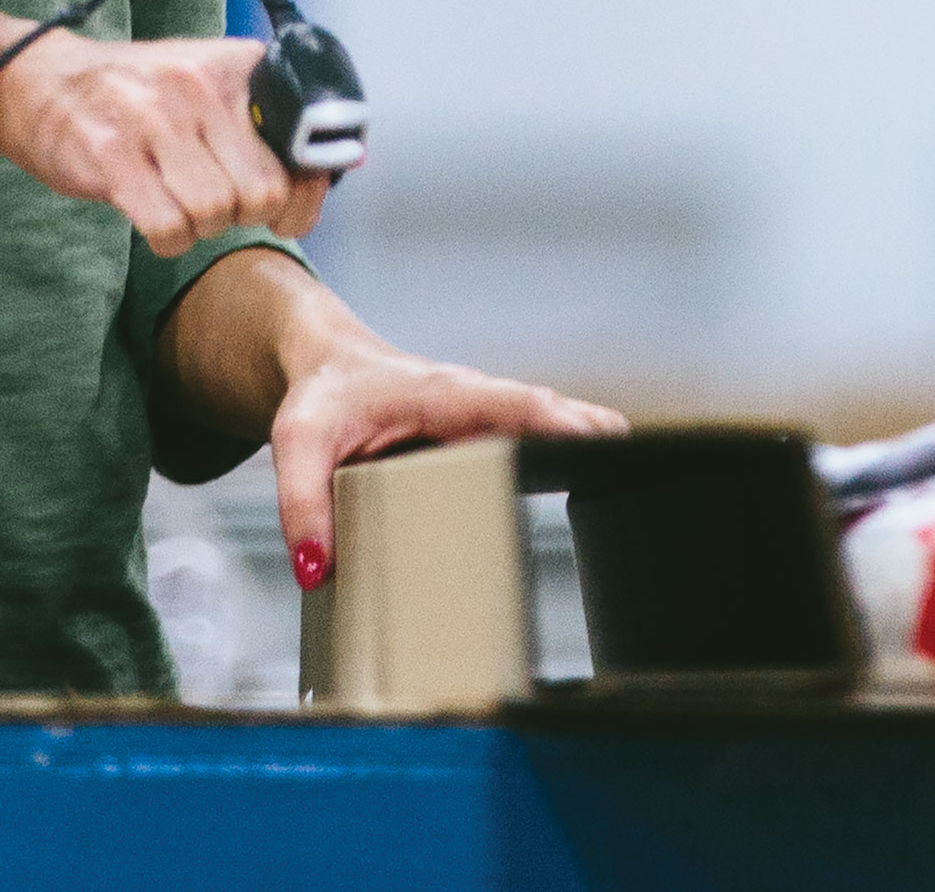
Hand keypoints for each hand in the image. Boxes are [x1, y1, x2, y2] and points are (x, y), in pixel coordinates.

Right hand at [0, 22, 329, 253]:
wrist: (40, 82)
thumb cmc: (135, 97)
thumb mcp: (209, 86)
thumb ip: (267, 122)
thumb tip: (337, 167)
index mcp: (237, 66)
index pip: (305, 149)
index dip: (301, 195)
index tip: (281, 207)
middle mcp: (199, 84)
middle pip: (262, 193)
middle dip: (243, 216)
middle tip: (216, 206)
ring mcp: (153, 117)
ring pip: (215, 213)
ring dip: (199, 227)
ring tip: (176, 203)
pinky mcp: (111, 153)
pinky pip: (168, 227)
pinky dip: (166, 238)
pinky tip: (151, 217)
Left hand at [266, 326, 621, 591]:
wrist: (327, 364)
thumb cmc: (321, 396)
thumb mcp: (295, 440)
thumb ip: (301, 501)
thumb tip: (318, 570)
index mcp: (438, 392)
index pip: (508, 402)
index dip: (554, 419)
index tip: (598, 437)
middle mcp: (476, 401)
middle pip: (549, 412)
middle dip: (592, 433)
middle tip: (639, 462)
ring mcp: (488, 418)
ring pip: (554, 424)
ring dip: (592, 444)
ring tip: (638, 479)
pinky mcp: (490, 437)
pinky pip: (540, 440)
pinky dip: (574, 452)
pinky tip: (605, 485)